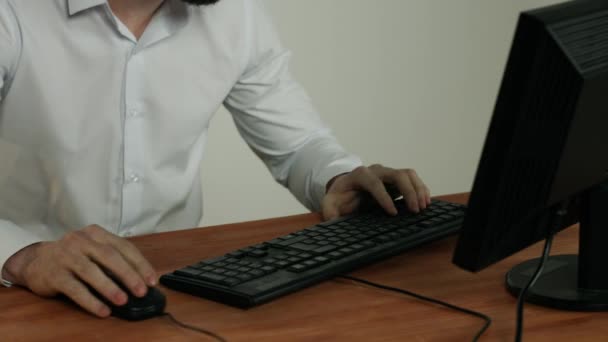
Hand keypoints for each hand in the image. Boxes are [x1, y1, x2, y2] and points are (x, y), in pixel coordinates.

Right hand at [1, 225, 156, 317]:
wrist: (35, 261)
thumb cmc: (73, 256)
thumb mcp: (93, 250)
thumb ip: (113, 259)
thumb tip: (139, 280)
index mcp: (96, 233)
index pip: (123, 247)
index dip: (140, 264)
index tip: (152, 280)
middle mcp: (80, 241)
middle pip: (109, 257)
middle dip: (128, 275)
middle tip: (141, 291)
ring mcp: (66, 256)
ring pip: (91, 272)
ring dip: (110, 288)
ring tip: (123, 301)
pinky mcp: (54, 274)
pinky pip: (75, 289)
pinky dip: (91, 301)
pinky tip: (103, 310)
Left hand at [321, 164, 430, 219]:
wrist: (345, 187)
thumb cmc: (340, 196)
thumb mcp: (330, 203)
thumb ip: (330, 211)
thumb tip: (333, 221)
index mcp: (360, 175)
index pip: (375, 183)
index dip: (384, 197)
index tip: (392, 212)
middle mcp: (376, 171)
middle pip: (396, 174)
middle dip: (407, 191)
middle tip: (415, 210)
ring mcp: (388, 173)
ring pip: (407, 173)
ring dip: (418, 189)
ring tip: (424, 206)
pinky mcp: (396, 178)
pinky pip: (412, 178)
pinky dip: (421, 188)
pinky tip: (426, 201)